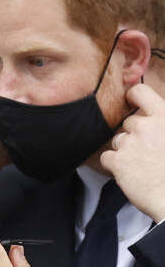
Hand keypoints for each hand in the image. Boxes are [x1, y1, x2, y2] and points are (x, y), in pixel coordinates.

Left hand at [101, 84, 164, 221]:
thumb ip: (161, 125)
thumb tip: (151, 120)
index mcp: (164, 118)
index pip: (140, 93)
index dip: (132, 96)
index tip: (130, 101)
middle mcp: (146, 127)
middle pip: (128, 123)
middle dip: (134, 135)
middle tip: (147, 152)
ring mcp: (129, 143)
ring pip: (117, 141)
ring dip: (125, 151)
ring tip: (141, 165)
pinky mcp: (117, 160)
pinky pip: (107, 157)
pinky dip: (114, 165)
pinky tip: (129, 173)